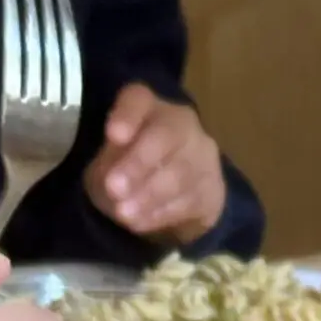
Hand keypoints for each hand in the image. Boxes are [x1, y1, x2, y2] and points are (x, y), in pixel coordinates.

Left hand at [86, 85, 228, 244]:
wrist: (170, 197)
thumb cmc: (128, 169)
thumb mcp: (108, 161)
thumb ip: (108, 163)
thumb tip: (111, 179)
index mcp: (148, 108)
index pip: (138, 99)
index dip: (127, 114)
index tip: (113, 135)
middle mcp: (181, 123)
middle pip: (166, 134)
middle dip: (139, 162)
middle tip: (114, 187)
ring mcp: (202, 154)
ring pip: (181, 171)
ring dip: (149, 194)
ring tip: (123, 213)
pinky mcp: (213, 187)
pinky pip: (190, 199)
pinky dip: (161, 213)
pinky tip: (139, 221)